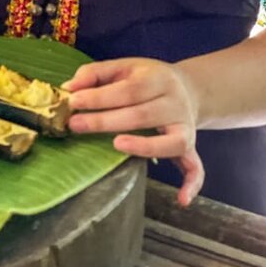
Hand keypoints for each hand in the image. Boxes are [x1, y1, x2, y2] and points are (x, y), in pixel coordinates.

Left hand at [64, 57, 203, 206]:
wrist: (188, 88)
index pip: (128, 89)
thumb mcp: (124, 67)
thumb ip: (95, 73)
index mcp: (158, 78)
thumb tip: (70, 87)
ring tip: (116, 145)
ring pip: (169, 141)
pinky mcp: (191, 147)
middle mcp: (176, 103)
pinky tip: (181, 199)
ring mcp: (185, 127)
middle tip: (76, 125)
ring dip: (144, 146)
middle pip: (142, 115)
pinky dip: (192, 183)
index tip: (73, 102)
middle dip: (106, 121)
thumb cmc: (147, 79)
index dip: (100, 97)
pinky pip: (195, 167)